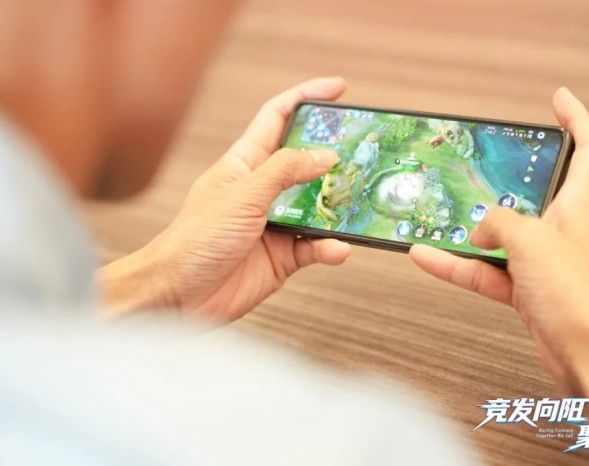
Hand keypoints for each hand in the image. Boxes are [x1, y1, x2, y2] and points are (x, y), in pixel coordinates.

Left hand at [100, 77, 350, 321]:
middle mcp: (263, 190)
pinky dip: (329, 247)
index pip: (277, 117)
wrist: (178, 296)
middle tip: (364, 152)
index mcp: (245, 163)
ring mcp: (274, 223)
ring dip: (339, 206)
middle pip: (306, 161)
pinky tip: (338, 248)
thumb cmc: (194, 240)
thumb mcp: (241, 195)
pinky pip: (314, 246)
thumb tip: (324, 156)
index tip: (339, 89)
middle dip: (335, 156)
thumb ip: (284, 172)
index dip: (306, 98)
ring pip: (318, 207)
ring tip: (359, 202)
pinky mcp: (282, 256)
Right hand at [410, 88, 588, 391]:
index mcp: (581, 204)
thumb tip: (480, 228)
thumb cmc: (581, 296)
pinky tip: (429, 257)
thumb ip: (499, 223)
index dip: (576, 118)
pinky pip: (486, 270)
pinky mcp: (528, 290)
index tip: (559, 100)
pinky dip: (458, 264)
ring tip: (436, 217)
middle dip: (509, 178)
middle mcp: (564, 228)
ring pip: (501, 236)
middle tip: (483, 164)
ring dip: (469, 230)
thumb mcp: (531, 240)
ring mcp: (544, 260)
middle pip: (536, 191)